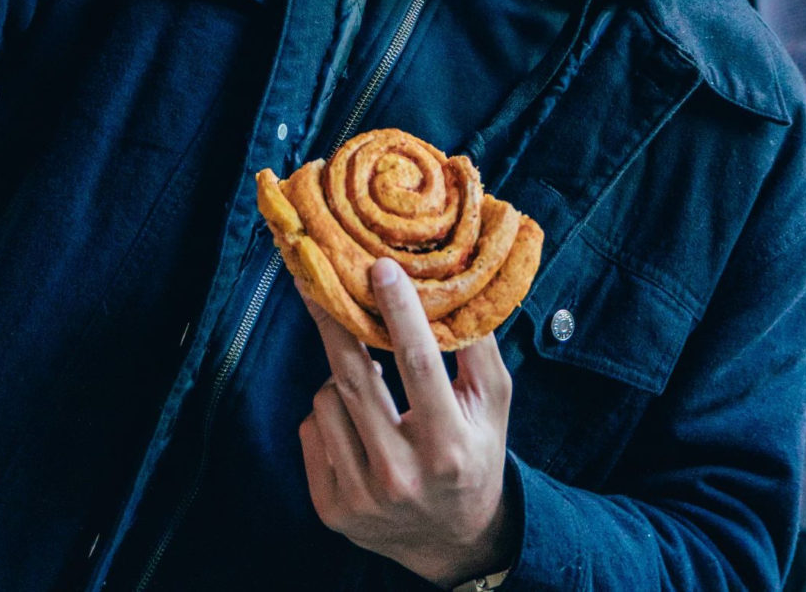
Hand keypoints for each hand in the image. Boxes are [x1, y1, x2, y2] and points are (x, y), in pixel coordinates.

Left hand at [295, 259, 516, 585]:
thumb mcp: (494, 404)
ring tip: (369, 381)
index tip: (380, 267)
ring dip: (341, 377)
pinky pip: (311, 432)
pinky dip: (330, 414)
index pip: (418, 364)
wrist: (453, 539)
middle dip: (334, 321)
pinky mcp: (331, 508)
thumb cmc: (474, 454)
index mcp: (449, 446)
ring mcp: (361, 497)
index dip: (398, 311)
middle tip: (320, 280)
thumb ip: (477, 346)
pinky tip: (356, 420)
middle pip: (354, 379)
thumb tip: (452, 283)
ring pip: (326, 400)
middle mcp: (402, 475)